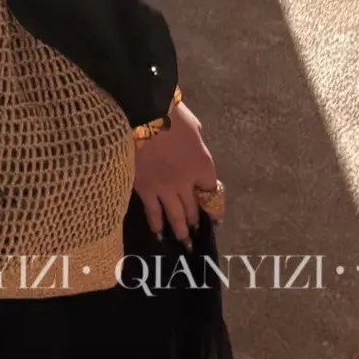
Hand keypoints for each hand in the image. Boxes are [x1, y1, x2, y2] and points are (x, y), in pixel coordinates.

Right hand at [135, 96, 220, 245]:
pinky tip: (159, 235)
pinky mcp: (145, 190)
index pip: (211, 191)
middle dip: (198, 223)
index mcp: (203, 165)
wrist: (143, 114)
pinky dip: (156, 224)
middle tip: (198, 236)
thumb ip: (196, 145)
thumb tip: (193, 153)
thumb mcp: (194, 128)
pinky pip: (153, 212)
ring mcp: (165, 189)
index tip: (215, 215)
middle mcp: (187, 183)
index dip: (214, 205)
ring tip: (185, 244)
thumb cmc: (171, 114)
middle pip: (194, 208)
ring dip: (181, 231)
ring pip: (175, 216)